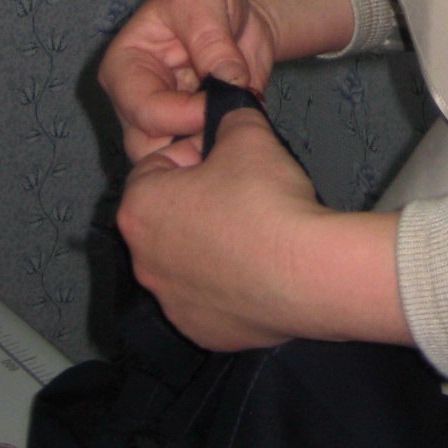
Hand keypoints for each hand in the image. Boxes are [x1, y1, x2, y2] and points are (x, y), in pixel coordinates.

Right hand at [99, 0, 354, 163]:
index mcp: (124, 67)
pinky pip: (202, 160)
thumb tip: (229, 84)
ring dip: (208, 152)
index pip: (144, 109)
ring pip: (173, 163)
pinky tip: (244, 131)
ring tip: (238, 128)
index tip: (223, 100)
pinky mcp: (192, 137)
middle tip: (230, 127)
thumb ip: (212, 41)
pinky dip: (224, 152)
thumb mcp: (203, 1)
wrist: (239, 12)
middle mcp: (135, 104)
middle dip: (192, 143)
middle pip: (149, 148)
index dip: (185, 113)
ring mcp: (164, 125)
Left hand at [117, 108, 409, 350]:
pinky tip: (260, 268)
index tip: (226, 158)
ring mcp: (171, 303)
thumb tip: (227, 115)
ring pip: (186, 259)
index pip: (156, 165)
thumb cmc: (265, 200)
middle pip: (168, 215)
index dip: (193, 154)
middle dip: (200, 199)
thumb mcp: (247, 133)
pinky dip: (227, 282)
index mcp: (140, 209)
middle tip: (244, 190)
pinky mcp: (201, 332)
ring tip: (256, 230)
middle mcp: (144, 261)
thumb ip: (227, 116)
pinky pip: (208, 296)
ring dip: (212, 242)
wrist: (308, 273)